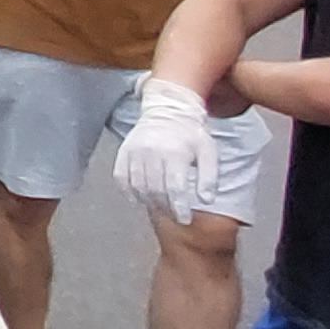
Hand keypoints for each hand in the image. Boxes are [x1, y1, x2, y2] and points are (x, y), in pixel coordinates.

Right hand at [113, 76, 217, 221]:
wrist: (168, 109)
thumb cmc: (191, 133)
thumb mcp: (209, 152)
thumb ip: (209, 177)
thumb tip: (206, 200)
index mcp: (174, 152)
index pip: (174, 188)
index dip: (179, 207)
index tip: (184, 219)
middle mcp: (152, 152)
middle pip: (155, 190)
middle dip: (165, 207)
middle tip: (173, 214)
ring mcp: (135, 151)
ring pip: (137, 185)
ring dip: (148, 201)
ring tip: (159, 206)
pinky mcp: (123, 151)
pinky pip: (120, 176)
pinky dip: (127, 191)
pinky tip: (137, 198)